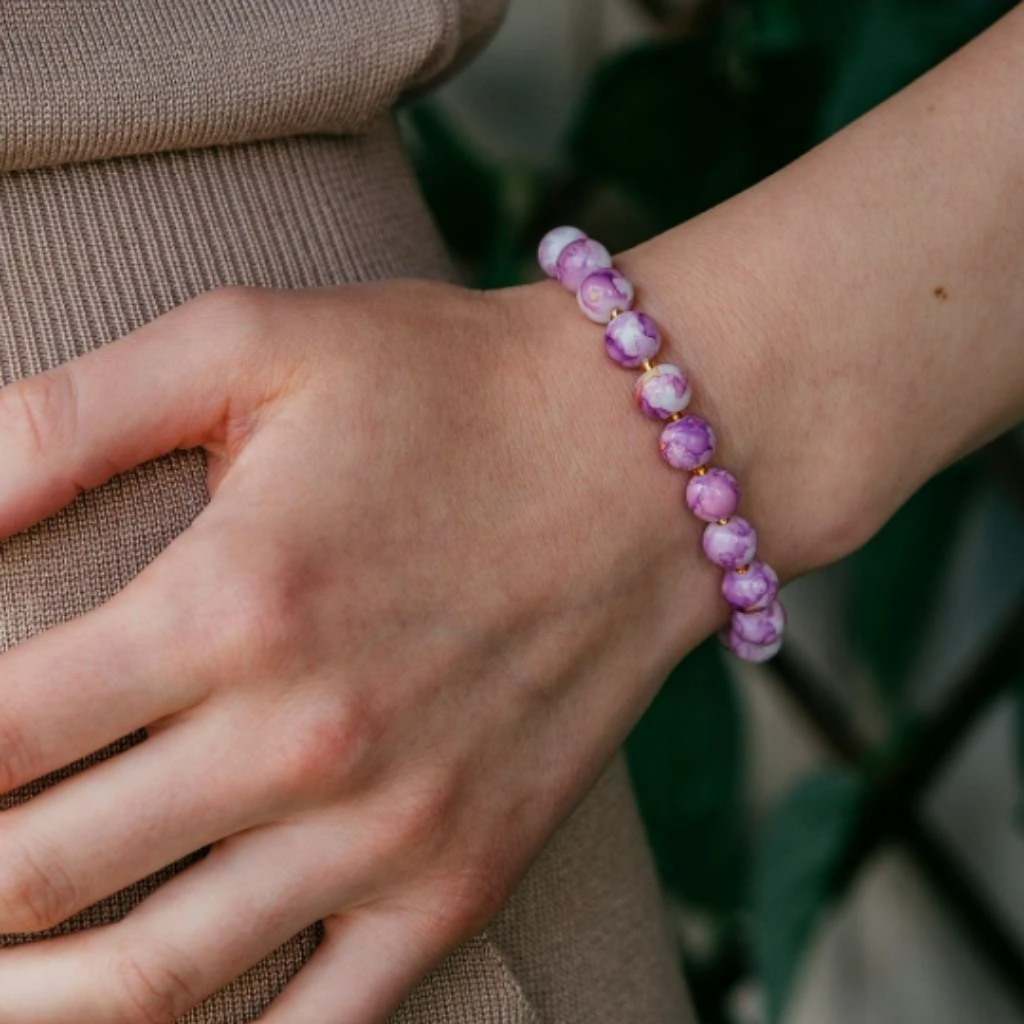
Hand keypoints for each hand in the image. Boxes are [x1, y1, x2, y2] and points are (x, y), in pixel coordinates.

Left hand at [0, 278, 735, 1021]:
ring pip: (153, 978)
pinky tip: (161, 1019)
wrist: (642, 458)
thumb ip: (63, 418)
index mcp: (230, 605)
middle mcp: (305, 741)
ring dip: (35, 994)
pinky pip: (323, 1022)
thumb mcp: (252, 343)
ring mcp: (393, 829)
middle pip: (40, 876)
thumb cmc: (449, 389)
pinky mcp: (465, 872)